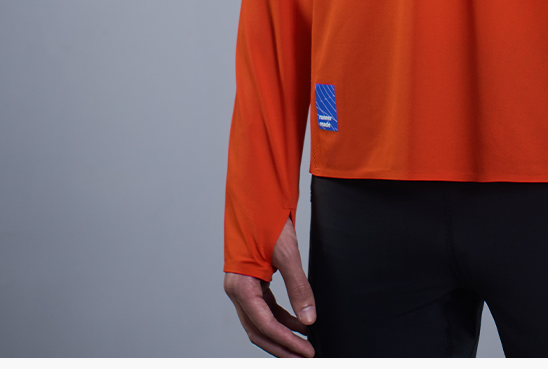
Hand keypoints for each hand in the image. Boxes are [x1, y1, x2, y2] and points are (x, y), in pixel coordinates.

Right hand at [224, 217, 316, 356]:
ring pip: (260, 322)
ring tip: (303, 346)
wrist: (257, 195)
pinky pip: (264, 308)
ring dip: (281, 335)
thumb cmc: (267, 219)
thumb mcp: (287, 253)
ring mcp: (242, 286)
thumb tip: (309, 319)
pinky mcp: (251, 281)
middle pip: (258, 330)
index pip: (264, 324)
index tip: (306, 351)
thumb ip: (298, 287)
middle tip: (305, 357)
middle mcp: (237, 290)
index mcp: (240, 286)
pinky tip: (298, 323)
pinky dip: (280, 318)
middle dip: (282, 347)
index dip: (286, 341)